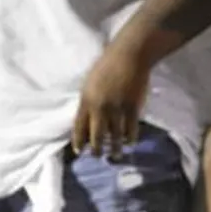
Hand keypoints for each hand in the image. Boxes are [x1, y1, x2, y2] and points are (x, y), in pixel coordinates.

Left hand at [72, 41, 151, 159]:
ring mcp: (117, 109)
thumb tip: (88, 120)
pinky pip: (131, 131)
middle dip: (96, 151)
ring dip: (115, 150)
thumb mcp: (90, 83)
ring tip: (116, 156)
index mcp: (86, 100)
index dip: (78, 142)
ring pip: (115, 138)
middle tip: (98, 156)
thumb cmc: (107, 65)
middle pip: (96, 137)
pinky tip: (130, 142)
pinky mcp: (133, 109)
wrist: (128, 55)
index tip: (79, 151)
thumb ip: (88, 101)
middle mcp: (100, 108)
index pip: (79, 127)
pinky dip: (130, 139)